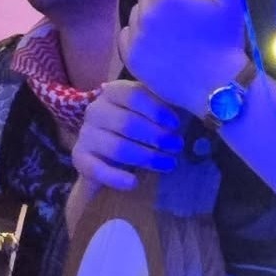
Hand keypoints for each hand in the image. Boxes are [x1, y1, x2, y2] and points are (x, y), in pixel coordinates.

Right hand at [70, 78, 184, 190]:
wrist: (106, 155)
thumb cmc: (137, 129)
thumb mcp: (150, 113)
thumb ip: (166, 107)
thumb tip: (195, 108)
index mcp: (113, 92)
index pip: (134, 95)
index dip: (157, 110)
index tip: (176, 125)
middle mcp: (95, 110)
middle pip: (127, 123)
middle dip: (156, 137)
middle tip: (177, 147)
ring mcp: (86, 134)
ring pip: (117, 147)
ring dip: (146, 157)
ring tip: (168, 164)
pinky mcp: (80, 158)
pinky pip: (97, 169)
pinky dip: (116, 177)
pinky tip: (133, 183)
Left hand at [119, 0, 247, 118]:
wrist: (217, 88)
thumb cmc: (226, 42)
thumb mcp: (231, 3)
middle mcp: (147, 13)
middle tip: (181, 11)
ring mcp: (137, 36)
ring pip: (136, 11)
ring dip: (150, 14)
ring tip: (171, 29)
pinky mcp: (131, 56)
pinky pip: (127, 34)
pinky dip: (138, 35)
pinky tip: (158, 44)